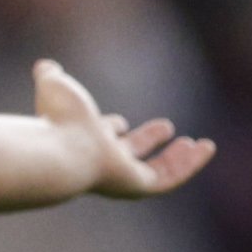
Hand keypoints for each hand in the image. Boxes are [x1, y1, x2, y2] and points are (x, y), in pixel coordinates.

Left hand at [34, 60, 214, 198]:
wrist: (58, 153)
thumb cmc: (56, 121)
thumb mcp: (56, 88)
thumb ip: (51, 76)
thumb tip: (45, 65)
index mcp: (82, 141)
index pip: (102, 137)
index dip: (112, 127)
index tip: (120, 121)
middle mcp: (101, 161)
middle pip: (129, 154)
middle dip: (146, 140)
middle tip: (165, 127)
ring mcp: (119, 176)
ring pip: (153, 170)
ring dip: (176, 157)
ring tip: (197, 144)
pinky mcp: (136, 186)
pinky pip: (169, 178)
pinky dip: (189, 165)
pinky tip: (206, 149)